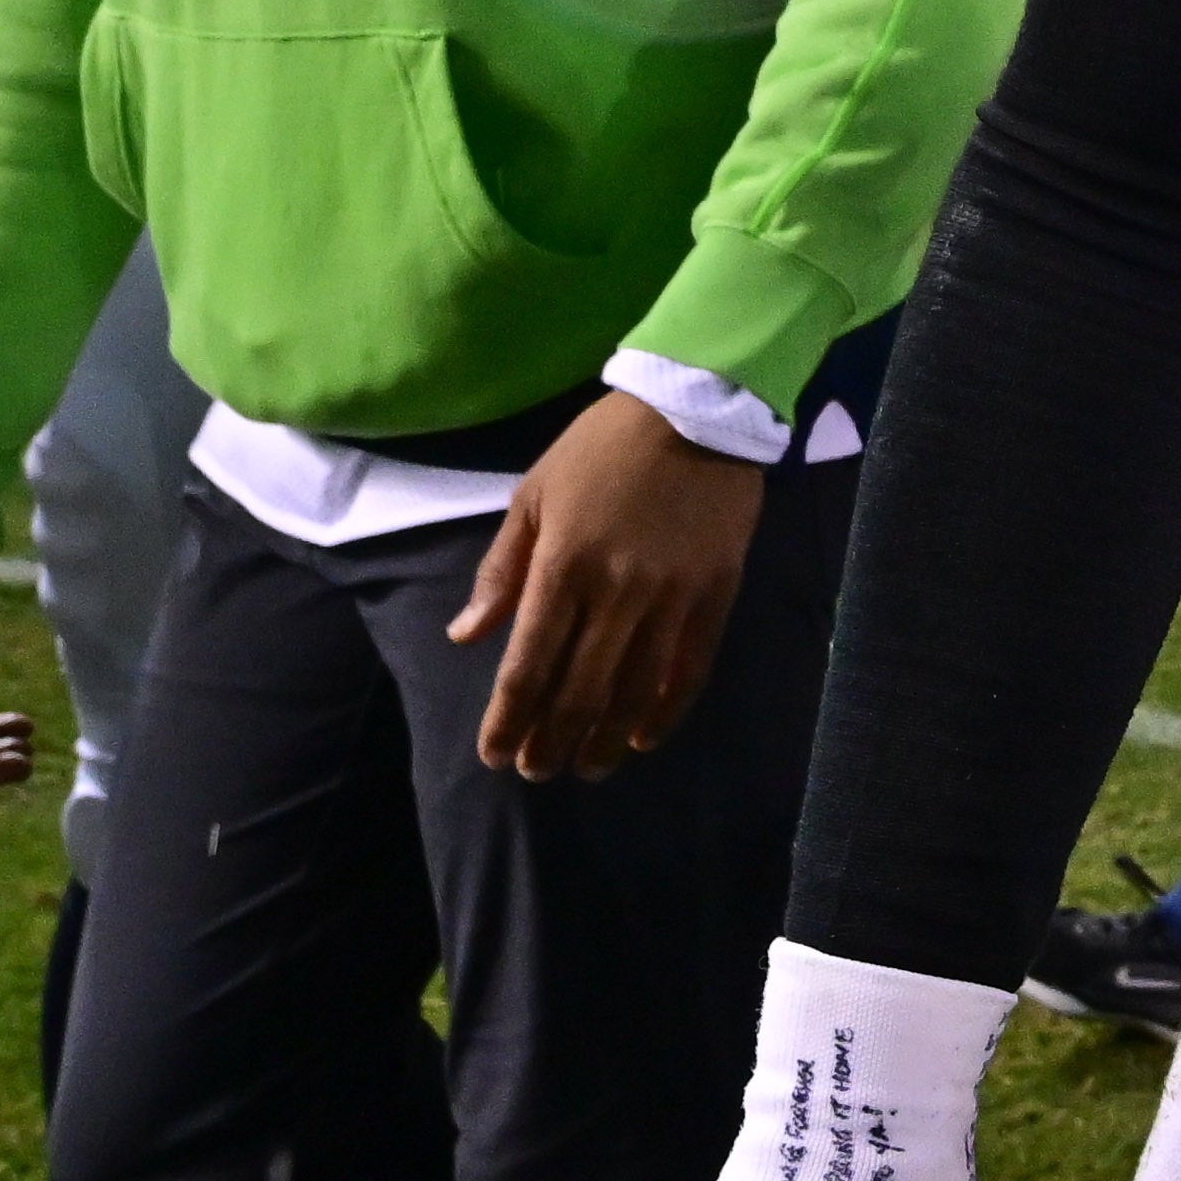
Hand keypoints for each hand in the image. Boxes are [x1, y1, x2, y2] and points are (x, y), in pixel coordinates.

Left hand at [453, 389, 764, 781]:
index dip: (508, 719)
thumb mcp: (533, 495)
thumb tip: (466, 638)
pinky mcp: (715, 594)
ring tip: (584, 768)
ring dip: (603, 740)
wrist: (695, 409)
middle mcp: (615, 591)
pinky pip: (689, 670)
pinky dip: (664, 712)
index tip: (494, 755)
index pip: (528, 665)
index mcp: (562, 565)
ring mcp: (670, 596)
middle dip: (550, 741)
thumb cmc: (600, 450)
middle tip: (536, 771)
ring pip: (633, 692)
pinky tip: (641, 738)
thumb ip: (501, 572)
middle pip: (578, 690)